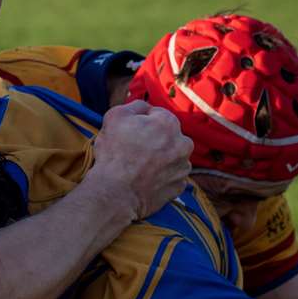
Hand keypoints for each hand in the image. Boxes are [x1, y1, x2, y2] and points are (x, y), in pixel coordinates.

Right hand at [89, 100, 192, 219]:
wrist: (116, 192)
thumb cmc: (114, 154)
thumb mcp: (115, 116)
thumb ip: (135, 105)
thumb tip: (145, 107)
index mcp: (169, 123)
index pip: (157, 115)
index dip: (141, 123)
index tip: (130, 134)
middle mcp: (183, 143)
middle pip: (168, 136)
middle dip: (155, 140)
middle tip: (134, 151)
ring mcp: (183, 167)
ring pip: (172, 156)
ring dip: (160, 159)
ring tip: (139, 167)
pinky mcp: (179, 186)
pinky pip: (171, 176)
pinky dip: (161, 177)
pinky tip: (145, 179)